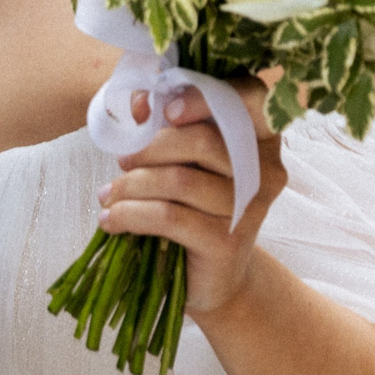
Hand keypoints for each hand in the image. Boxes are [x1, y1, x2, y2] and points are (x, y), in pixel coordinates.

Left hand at [100, 79, 285, 318]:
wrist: (215, 278)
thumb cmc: (196, 207)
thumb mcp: (184, 159)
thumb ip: (168, 124)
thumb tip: (139, 102)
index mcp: (261, 138)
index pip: (250, 96)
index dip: (204, 96)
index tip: (166, 111)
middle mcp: (266, 170)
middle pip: (202, 140)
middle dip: (150, 147)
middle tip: (124, 160)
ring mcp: (249, 208)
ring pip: (179, 180)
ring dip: (131, 184)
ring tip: (109, 194)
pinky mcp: (227, 242)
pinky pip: (168, 216)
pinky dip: (130, 214)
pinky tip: (111, 219)